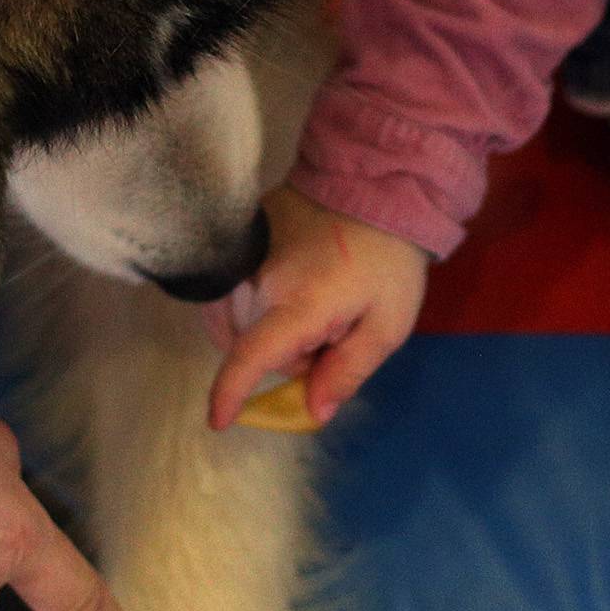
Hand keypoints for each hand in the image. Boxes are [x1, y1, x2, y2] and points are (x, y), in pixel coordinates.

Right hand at [206, 187, 427, 431]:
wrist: (380, 189)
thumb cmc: (390, 262)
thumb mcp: (388, 324)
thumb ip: (348, 371)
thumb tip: (313, 411)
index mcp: (300, 303)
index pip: (251, 355)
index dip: (231, 392)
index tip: (219, 422)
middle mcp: (260, 279)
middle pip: (252, 344)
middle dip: (289, 355)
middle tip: (333, 334)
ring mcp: (245, 253)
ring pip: (235, 319)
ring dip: (267, 330)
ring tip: (315, 311)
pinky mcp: (242, 234)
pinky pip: (232, 288)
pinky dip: (254, 304)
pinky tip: (291, 293)